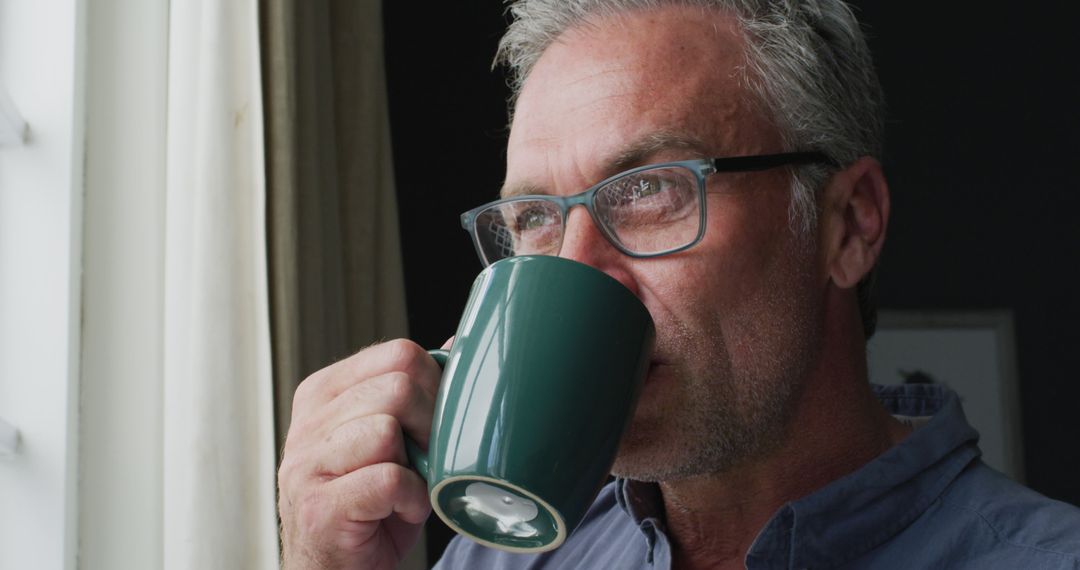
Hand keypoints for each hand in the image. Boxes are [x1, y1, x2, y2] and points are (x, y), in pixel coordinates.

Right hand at [278, 340, 442, 569]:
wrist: (336, 566)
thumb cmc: (371, 502)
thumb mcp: (393, 438)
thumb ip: (416, 392)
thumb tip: (458, 345)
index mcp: (325, 392)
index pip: (398, 354)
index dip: (434, 387)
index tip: (433, 421)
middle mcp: (309, 422)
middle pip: (398, 388)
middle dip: (429, 426)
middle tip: (424, 458)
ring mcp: (307, 464)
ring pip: (387, 430)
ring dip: (416, 467)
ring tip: (405, 486)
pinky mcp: (320, 506)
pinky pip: (388, 479)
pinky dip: (410, 498)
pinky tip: (398, 509)